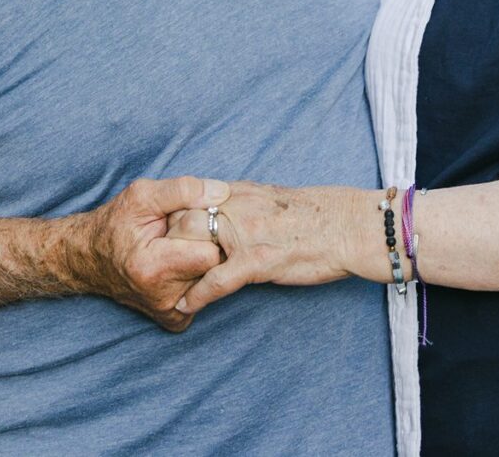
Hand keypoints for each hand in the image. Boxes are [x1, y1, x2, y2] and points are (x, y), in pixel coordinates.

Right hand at [72, 176, 224, 331]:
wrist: (91, 258)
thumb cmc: (116, 223)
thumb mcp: (142, 195)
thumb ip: (183, 190)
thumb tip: (221, 192)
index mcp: (153, 267)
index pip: (210, 253)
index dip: (206, 231)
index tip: (188, 222)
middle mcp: (162, 297)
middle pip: (214, 268)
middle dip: (205, 245)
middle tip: (182, 236)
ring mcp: (169, 312)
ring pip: (211, 282)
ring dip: (200, 263)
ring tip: (177, 250)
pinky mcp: (174, 320)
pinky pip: (203, 297)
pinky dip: (195, 280)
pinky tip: (177, 267)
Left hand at [164, 182, 364, 315]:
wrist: (349, 226)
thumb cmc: (318, 215)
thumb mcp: (273, 198)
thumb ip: (246, 201)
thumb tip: (226, 204)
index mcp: (239, 193)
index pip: (190, 198)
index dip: (170, 216)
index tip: (157, 232)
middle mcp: (237, 208)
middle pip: (183, 220)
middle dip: (164, 242)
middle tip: (149, 260)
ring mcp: (245, 234)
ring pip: (193, 248)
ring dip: (173, 269)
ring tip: (159, 285)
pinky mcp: (257, 260)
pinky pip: (216, 280)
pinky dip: (197, 295)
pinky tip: (184, 305)